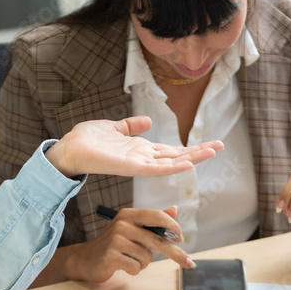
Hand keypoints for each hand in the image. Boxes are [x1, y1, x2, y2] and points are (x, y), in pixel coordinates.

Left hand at [45, 116, 223, 177]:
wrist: (69, 149)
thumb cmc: (87, 141)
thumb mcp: (114, 127)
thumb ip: (131, 126)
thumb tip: (148, 121)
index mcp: (140, 150)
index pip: (170, 150)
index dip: (189, 148)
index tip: (209, 144)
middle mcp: (143, 158)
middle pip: (177, 156)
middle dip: (199, 152)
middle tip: (220, 146)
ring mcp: (139, 164)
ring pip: (172, 162)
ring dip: (193, 157)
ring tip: (213, 152)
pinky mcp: (132, 167)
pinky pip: (156, 168)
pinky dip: (173, 166)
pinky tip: (188, 164)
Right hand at [63, 207, 192, 282]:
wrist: (85, 258)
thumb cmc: (113, 244)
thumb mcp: (132, 229)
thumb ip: (153, 221)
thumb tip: (174, 210)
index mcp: (129, 215)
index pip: (157, 216)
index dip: (172, 227)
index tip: (181, 238)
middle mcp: (123, 224)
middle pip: (157, 240)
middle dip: (175, 253)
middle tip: (189, 263)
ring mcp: (116, 239)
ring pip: (147, 257)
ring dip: (142, 263)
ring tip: (129, 259)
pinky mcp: (111, 255)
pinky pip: (136, 267)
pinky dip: (133, 270)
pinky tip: (122, 265)